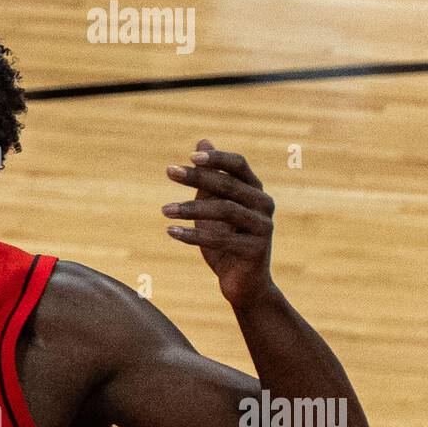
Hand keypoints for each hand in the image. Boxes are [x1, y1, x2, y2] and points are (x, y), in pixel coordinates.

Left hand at [163, 140, 275, 307]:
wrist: (244, 285)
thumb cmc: (227, 245)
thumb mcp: (214, 209)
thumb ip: (209, 180)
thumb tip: (201, 140)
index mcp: (256, 191)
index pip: (239, 165)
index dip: (216, 158)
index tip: (190, 156)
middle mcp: (264, 205)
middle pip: (228, 185)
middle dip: (197, 177)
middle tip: (169, 171)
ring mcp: (262, 227)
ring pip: (224, 211)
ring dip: (190, 208)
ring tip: (163, 210)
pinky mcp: (255, 250)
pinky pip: (220, 240)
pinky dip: (193, 236)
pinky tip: (171, 232)